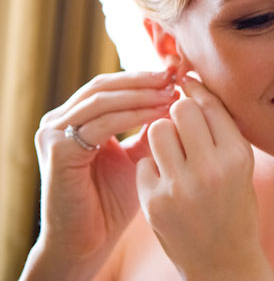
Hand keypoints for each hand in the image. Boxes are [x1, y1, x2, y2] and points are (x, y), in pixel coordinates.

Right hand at [29, 69, 177, 274]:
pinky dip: (133, 115)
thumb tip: (177, 95)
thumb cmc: (114, 199)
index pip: (110, 85)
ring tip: (171, 94)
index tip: (177, 74)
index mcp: (73, 119)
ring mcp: (53, 134)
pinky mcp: (58, 151)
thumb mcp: (137, 154)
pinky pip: (101, 125)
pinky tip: (159, 114)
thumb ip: (150, 125)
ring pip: (103, 101)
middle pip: (104, 86)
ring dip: (141, 95)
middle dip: (143, 80)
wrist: (90, 240)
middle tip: (175, 77)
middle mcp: (58, 122)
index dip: (143, 77)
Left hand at [136, 74, 273, 279]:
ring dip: (162, 134)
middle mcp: (211, 169)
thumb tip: (192, 86)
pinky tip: (165, 181)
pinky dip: (152, 167)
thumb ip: (221, 130)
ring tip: (172, 151)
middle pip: (181, 110)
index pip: (210, 105)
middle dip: (178, 111)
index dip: (195, 90)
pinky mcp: (155, 202)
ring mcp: (180, 187)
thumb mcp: (241, 166)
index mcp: (237, 156)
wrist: (223, 261)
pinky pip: (144, 162)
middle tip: (181, 123)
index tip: (185, 83)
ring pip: (157, 130)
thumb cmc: (234, 206)